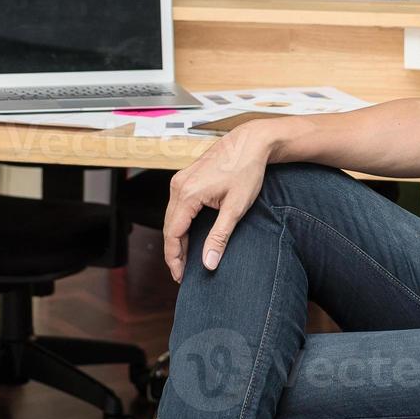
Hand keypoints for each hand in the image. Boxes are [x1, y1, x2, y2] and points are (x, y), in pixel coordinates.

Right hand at [163, 123, 273, 282]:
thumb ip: (220, 237)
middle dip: (174, 252)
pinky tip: (189, 235)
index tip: (180, 277)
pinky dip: (180, 224)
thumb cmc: (246, 169)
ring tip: (186, 259)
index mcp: (188, 194)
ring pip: (171, 217)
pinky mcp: (186, 177)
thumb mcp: (236, 208)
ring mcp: (180, 180)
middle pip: (168, 227)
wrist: (251, 141)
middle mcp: (178, 186)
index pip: (172, 234)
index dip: (174, 259)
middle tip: (182, 274)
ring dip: (176, 238)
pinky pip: (177, 206)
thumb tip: (209, 263)